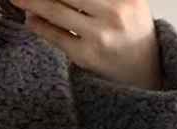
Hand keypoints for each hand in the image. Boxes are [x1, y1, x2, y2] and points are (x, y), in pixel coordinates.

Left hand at [11, 0, 162, 90]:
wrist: (145, 74)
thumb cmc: (132, 32)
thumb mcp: (129, 1)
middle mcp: (114, 11)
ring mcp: (99, 35)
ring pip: (57, 10)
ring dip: (32, 2)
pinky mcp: (86, 55)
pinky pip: (55, 36)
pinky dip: (39, 25)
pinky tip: (31, 19)